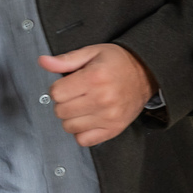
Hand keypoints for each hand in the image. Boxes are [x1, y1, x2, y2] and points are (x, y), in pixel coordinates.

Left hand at [38, 43, 157, 146]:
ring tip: (85, 106)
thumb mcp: (93, 53)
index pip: (55, 93)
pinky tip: (90, 118)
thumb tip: (44, 62)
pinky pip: (83, 140)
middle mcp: (103, 98)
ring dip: (73, 118)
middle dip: (65, 102)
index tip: (70, 84)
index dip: (60, 87)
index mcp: (95, 77)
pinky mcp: (114, 128)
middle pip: (60, 111)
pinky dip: (83, 132)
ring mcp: (109, 116)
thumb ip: (67, 59)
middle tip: (79, 94)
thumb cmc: (120, 63)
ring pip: (69, 127)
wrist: (147, 74)